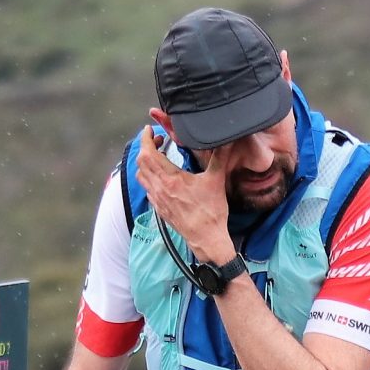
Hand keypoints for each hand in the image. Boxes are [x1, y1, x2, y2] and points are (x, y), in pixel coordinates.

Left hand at [130, 117, 235, 266]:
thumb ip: (220, 157)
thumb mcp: (216, 180)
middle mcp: (160, 188)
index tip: (149, 131)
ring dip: (146, 163)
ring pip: (142, 176)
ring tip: (158, 156)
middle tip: (158, 141)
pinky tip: (160, 176)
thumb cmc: (210, 212)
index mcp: (171, 179)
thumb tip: (227, 140)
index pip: (148, 154)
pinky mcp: (159, 208)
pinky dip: (149, 177)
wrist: (206, 238)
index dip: (146, 139)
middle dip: (146, 147)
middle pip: (141, 163)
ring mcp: (157, 199)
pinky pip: (147, 188)